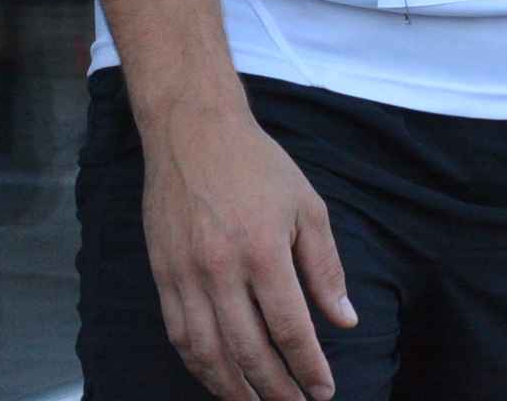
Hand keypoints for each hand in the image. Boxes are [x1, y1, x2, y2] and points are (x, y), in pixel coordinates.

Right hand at [140, 97, 356, 400]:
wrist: (192, 132)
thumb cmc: (257, 166)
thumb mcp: (307, 206)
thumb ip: (326, 268)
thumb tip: (345, 320)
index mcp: (263, 251)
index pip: (290, 329)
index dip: (309, 367)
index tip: (324, 391)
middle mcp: (221, 270)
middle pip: (249, 352)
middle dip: (276, 390)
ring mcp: (186, 275)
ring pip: (209, 353)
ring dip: (235, 389)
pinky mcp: (162, 275)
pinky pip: (179, 336)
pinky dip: (200, 366)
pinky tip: (219, 379)